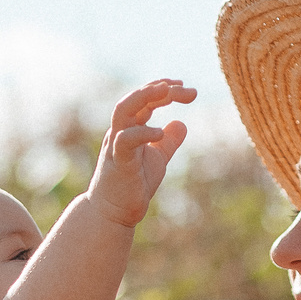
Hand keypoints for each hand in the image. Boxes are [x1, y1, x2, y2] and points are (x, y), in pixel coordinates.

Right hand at [85, 79, 194, 227]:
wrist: (113, 213)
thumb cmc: (132, 185)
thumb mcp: (158, 159)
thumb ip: (169, 142)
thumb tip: (182, 123)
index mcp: (129, 128)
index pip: (145, 100)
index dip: (165, 90)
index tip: (187, 88)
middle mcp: (120, 131)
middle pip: (134, 98)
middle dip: (158, 88)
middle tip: (183, 87)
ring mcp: (116, 145)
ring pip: (123, 110)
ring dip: (144, 97)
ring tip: (167, 91)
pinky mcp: (117, 162)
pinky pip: (126, 140)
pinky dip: (142, 133)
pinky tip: (160, 134)